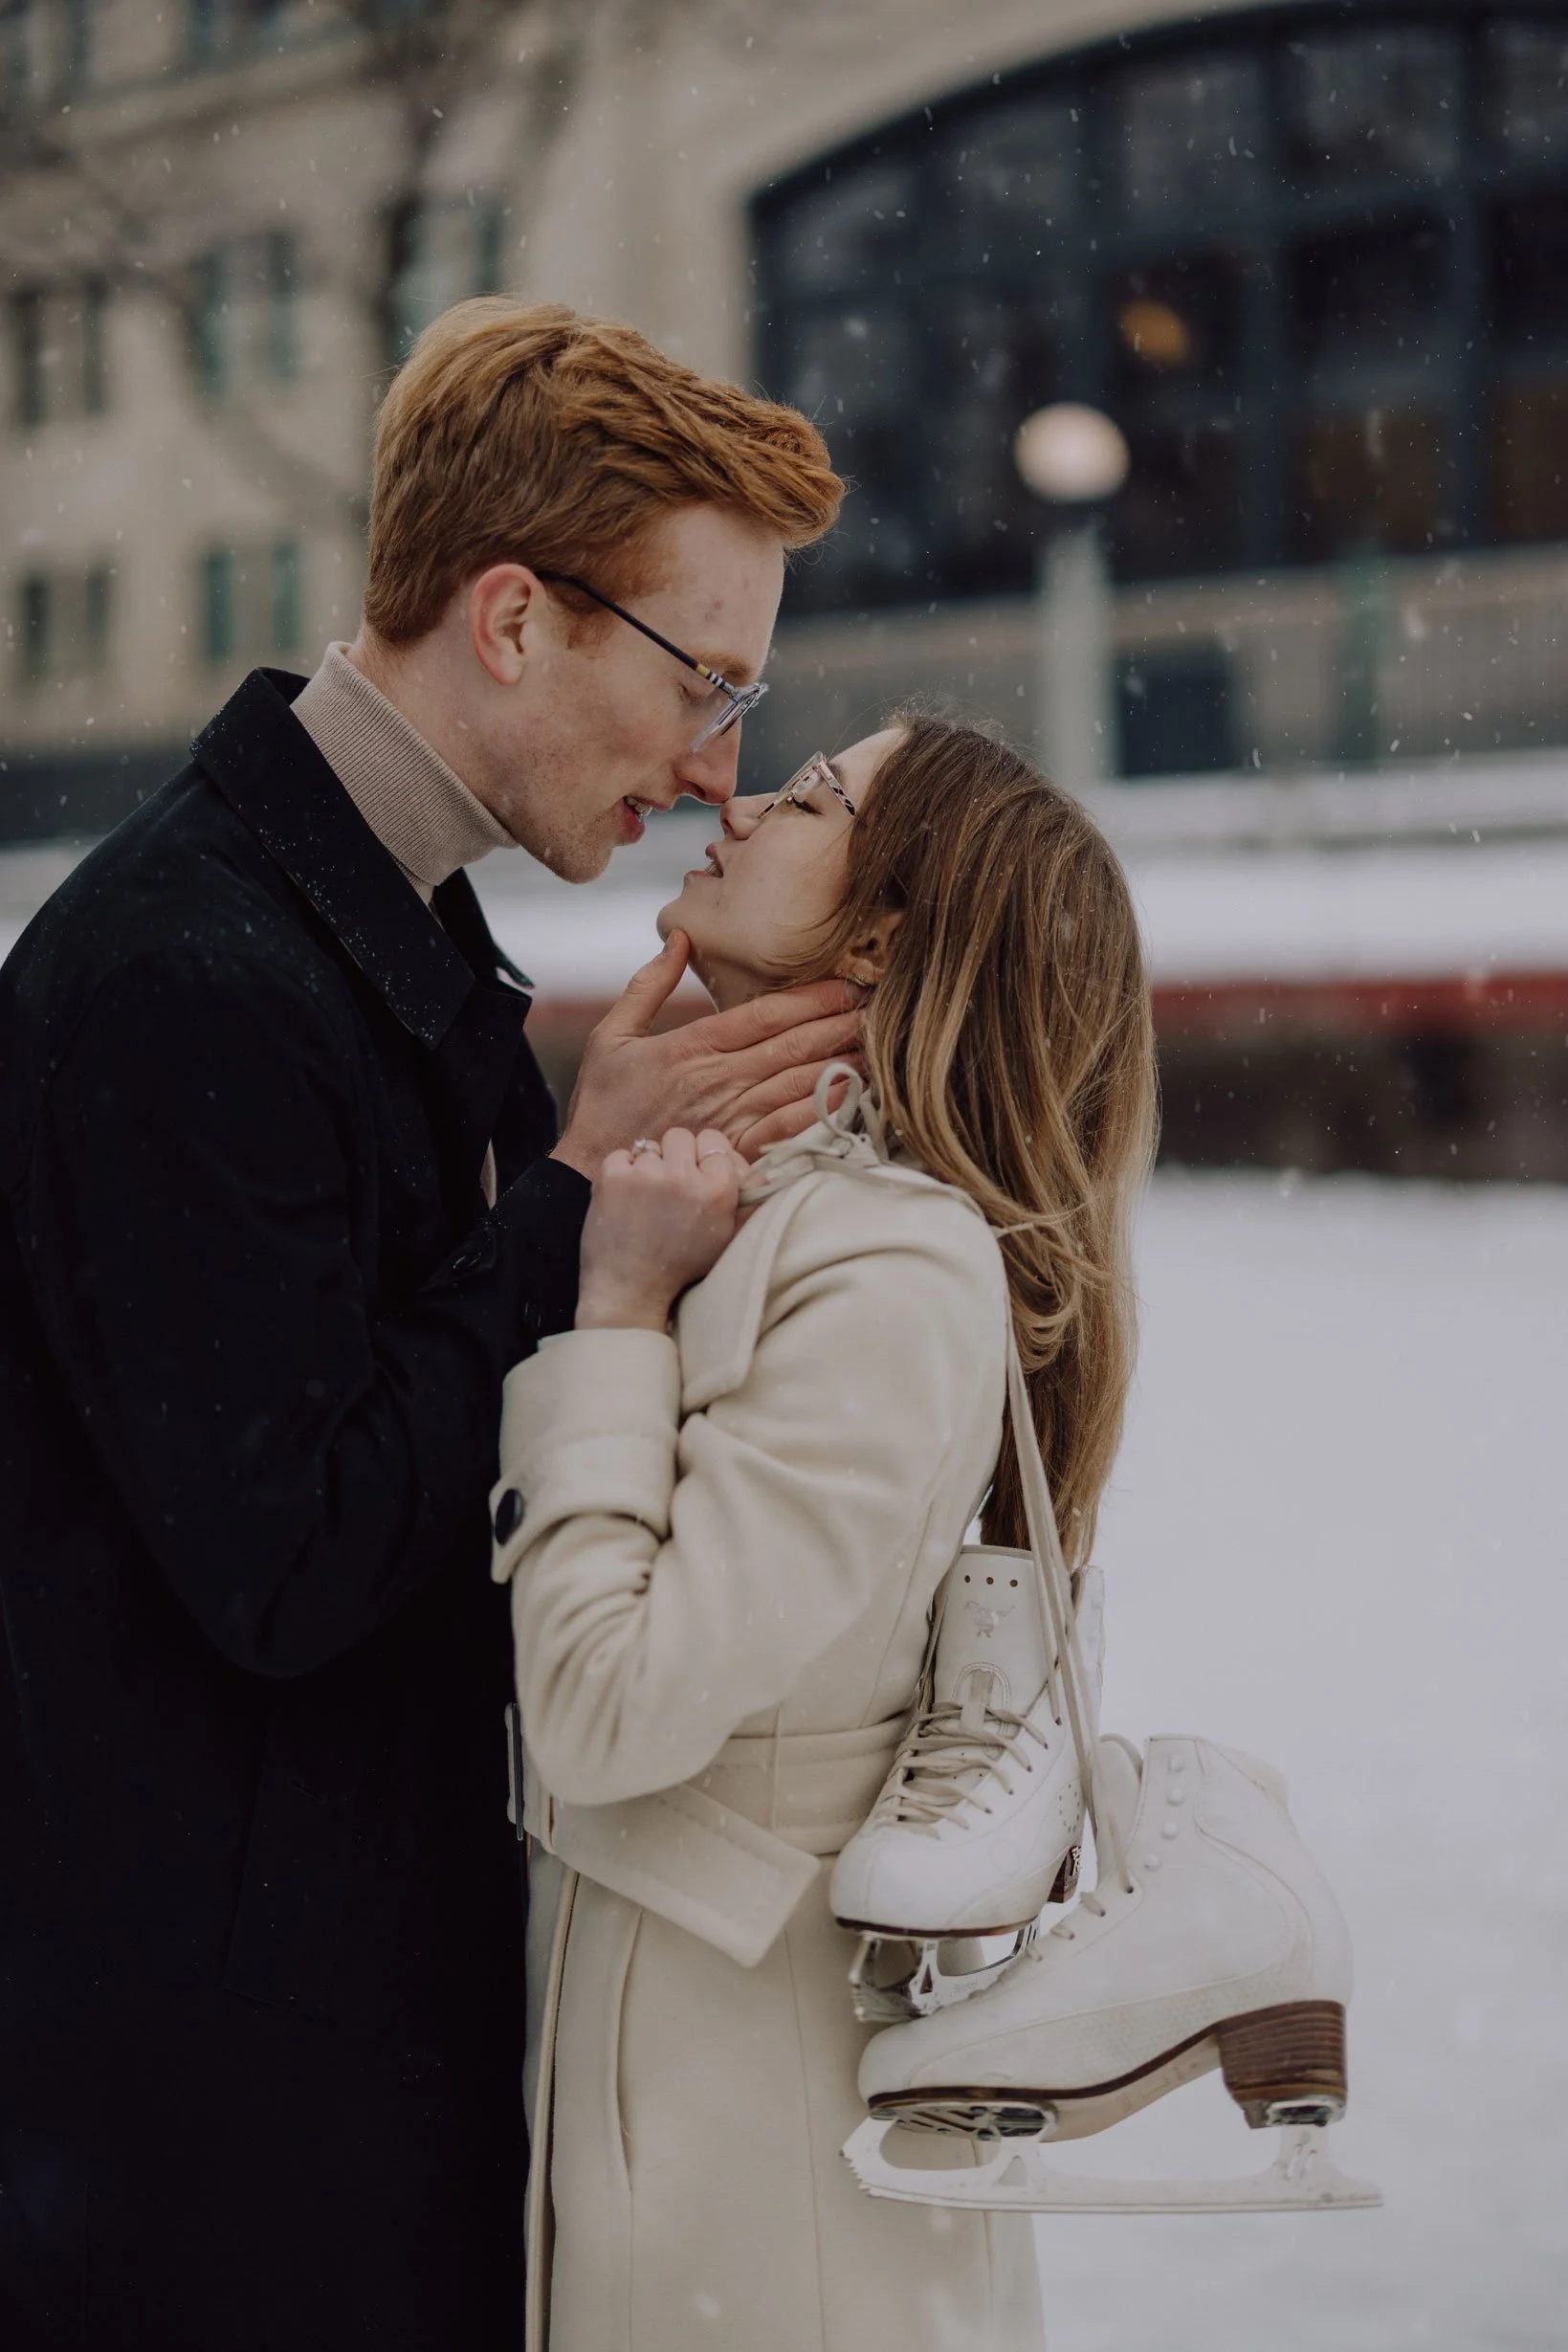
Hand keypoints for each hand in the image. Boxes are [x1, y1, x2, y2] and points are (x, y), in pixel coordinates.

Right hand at [550, 932, 863, 1182]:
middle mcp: (718, 1079)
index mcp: (692, 1045)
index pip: (765, 1012)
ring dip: (840, 1061)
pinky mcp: (734, 1153)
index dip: (811, 996)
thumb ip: (647, 985)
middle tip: (875, 1004)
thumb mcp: (610, 1035)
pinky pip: (787, 1129)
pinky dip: (820, 1110)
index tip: (845, 981)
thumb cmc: (601, 1105)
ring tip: (875, 1044)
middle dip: (838, 1021)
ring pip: (797, 1082)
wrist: (591, 1174)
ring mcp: (730, 1118)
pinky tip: (849, 1095)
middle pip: (792, 1044)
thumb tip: (679, 938)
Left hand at [576, 1128, 748, 1331]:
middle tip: (669, 1185)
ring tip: (645, 1198)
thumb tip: (759, 1171)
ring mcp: (646, 1174)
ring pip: (649, 1147)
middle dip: (675, 1157)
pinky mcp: (613, 1176)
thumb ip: (746, 1200)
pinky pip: (621, 1155)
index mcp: (717, 1190)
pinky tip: (626, 1197)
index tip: (696, 1174)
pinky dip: (621, 1172)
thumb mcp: (727, 1237)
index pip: (714, 1141)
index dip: (704, 1157)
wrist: (630, 1288)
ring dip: (648, 1168)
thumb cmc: (681, 1267)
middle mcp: (683, 1176)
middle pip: (681, 1136)